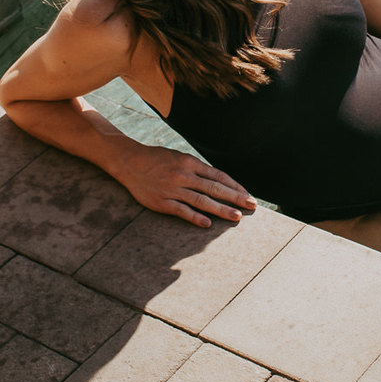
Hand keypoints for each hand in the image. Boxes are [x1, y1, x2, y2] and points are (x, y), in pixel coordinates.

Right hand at [116, 141, 256, 226]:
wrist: (129, 162)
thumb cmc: (157, 159)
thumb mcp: (179, 157)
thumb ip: (197, 168)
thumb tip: (217, 180)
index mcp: (190, 163)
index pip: (218, 176)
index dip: (234, 186)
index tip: (247, 195)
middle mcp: (184, 175)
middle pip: (214, 188)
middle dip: (235, 198)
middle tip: (251, 206)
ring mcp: (173, 189)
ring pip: (202, 201)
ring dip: (221, 209)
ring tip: (237, 217)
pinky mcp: (162, 202)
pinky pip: (182, 211)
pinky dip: (195, 218)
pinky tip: (208, 224)